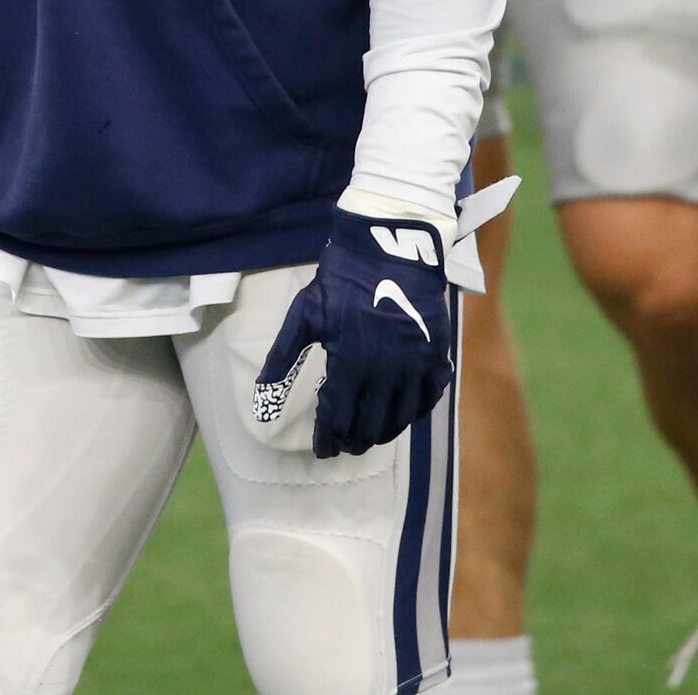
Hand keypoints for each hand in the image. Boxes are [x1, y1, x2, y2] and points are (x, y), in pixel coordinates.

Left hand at [252, 207, 452, 458]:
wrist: (390, 248)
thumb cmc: (342, 279)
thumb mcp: (306, 313)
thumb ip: (284, 356)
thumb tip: (261, 395)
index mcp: (349, 365)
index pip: (336, 418)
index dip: (328, 438)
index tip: (322, 450)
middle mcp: (384, 374)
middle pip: (369, 426)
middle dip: (353, 440)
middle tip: (344, 445)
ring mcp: (414, 367)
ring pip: (399, 419)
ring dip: (382, 433)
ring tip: (369, 436)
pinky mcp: (436, 356)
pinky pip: (427, 399)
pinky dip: (413, 413)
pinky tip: (402, 415)